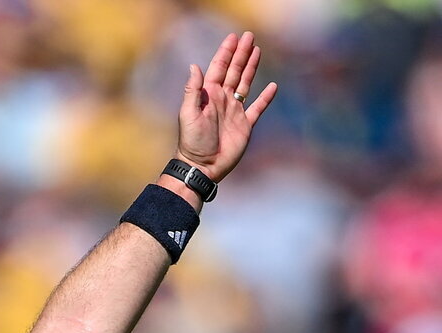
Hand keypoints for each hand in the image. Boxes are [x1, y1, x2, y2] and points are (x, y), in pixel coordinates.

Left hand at [176, 31, 277, 182]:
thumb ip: (193, 91)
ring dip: (251, 68)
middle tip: (249, 36)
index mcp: (209, 96)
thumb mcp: (188, 114)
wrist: (202, 166)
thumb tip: (194, 66)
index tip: (233, 38)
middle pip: (234, 71)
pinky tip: (273, 87)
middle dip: (241, 54)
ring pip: (245, 84)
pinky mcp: (244, 125)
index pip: (219, 68)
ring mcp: (234, 112)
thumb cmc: (193, 142)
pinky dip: (265, 98)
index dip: (226, 53)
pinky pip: (257, 108)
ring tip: (257, 51)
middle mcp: (222, 100)